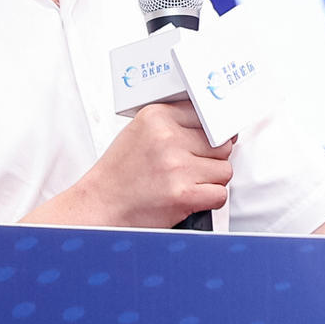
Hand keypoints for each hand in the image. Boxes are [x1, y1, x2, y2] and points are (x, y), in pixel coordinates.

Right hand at [80, 101, 233, 228]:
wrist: (99, 207)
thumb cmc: (120, 174)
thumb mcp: (140, 133)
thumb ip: (175, 124)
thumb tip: (219, 128)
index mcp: (157, 116)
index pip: (208, 116)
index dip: (209, 134)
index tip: (201, 145)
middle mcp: (167, 138)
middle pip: (222, 144)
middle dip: (211, 159)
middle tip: (188, 169)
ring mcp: (176, 166)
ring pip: (224, 170)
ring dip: (210, 181)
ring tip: (184, 184)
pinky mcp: (183, 194)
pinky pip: (220, 194)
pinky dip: (208, 200)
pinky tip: (188, 198)